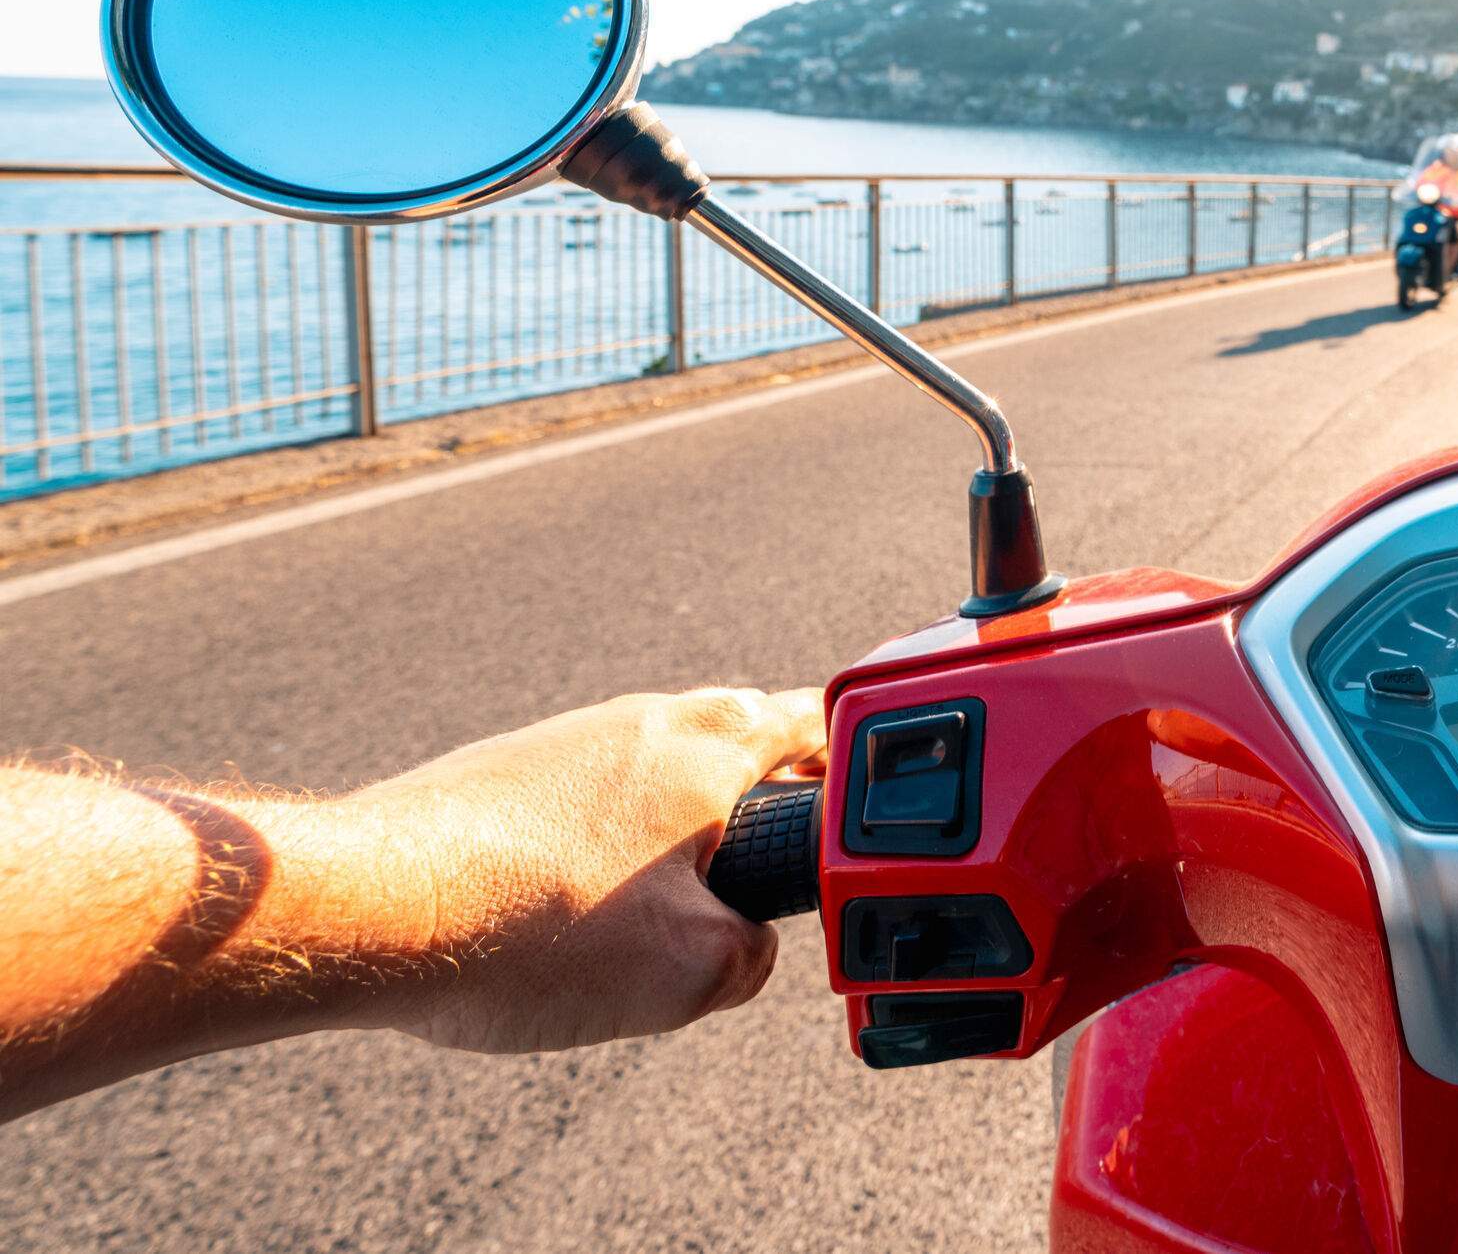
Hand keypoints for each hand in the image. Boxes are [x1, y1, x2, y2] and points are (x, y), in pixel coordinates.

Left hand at [345, 686, 827, 1054]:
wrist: (368, 911)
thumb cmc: (531, 926)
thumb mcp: (692, 974)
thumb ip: (755, 957)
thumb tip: (746, 951)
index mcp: (714, 740)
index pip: (821, 727)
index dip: (851, 779)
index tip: (855, 823)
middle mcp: (644, 717)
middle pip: (739, 755)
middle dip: (757, 823)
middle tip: (750, 900)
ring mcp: (567, 738)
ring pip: (656, 787)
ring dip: (671, 847)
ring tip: (642, 930)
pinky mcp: (504, 773)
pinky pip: (585, 810)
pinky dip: (596, 860)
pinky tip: (563, 927)